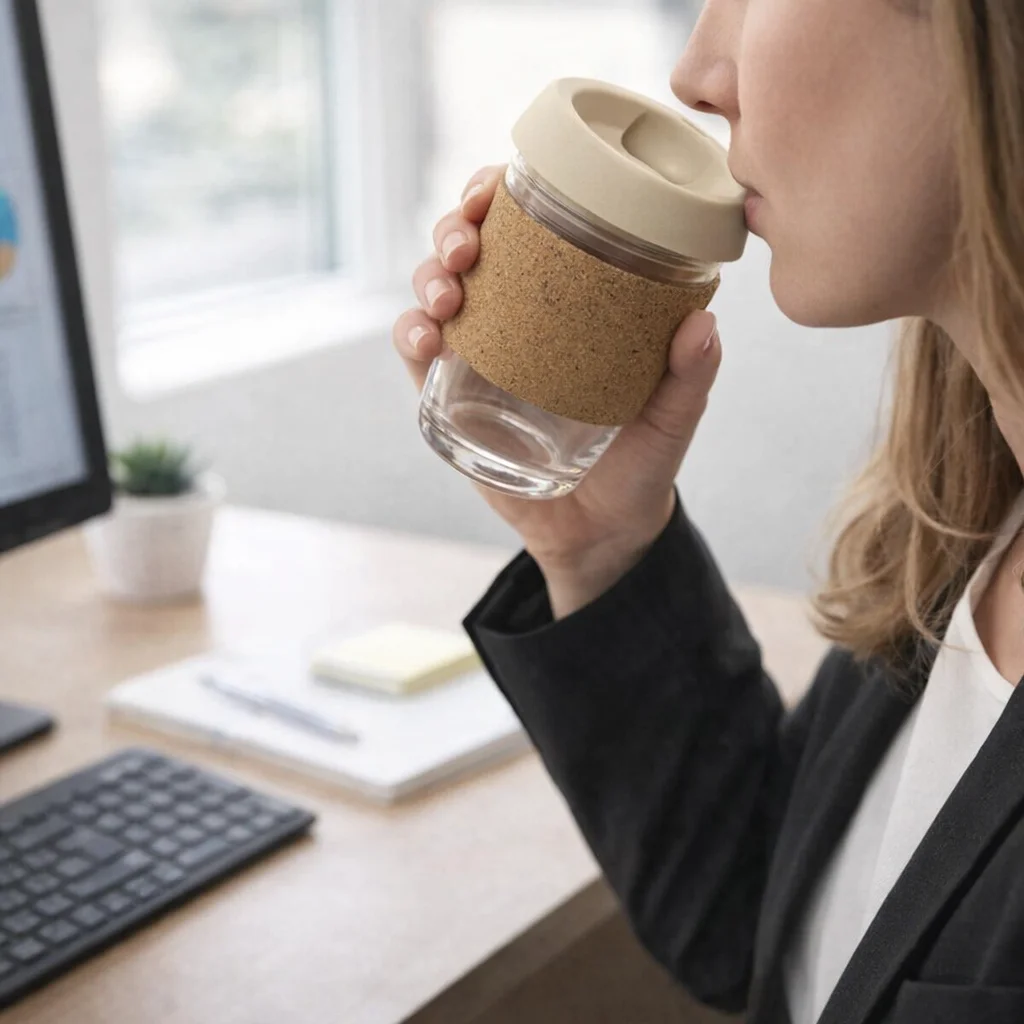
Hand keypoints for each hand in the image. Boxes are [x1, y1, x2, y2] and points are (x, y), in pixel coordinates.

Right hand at [394, 165, 720, 596]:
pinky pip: (417, 357)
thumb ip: (689, 378)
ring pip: (435, 291)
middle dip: (456, 228)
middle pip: (471, 247)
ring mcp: (480, 356)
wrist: (602, 533)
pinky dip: (411, 337)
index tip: (499, 185)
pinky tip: (426, 340)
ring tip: (447, 296)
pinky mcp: (451, 399)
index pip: (530, 229)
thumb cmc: (641, 466)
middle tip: (467, 245)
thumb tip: (705, 324)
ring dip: (429, 277)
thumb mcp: (671, 420)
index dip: (503, 194)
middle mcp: (517, 318)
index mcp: (567, 303)